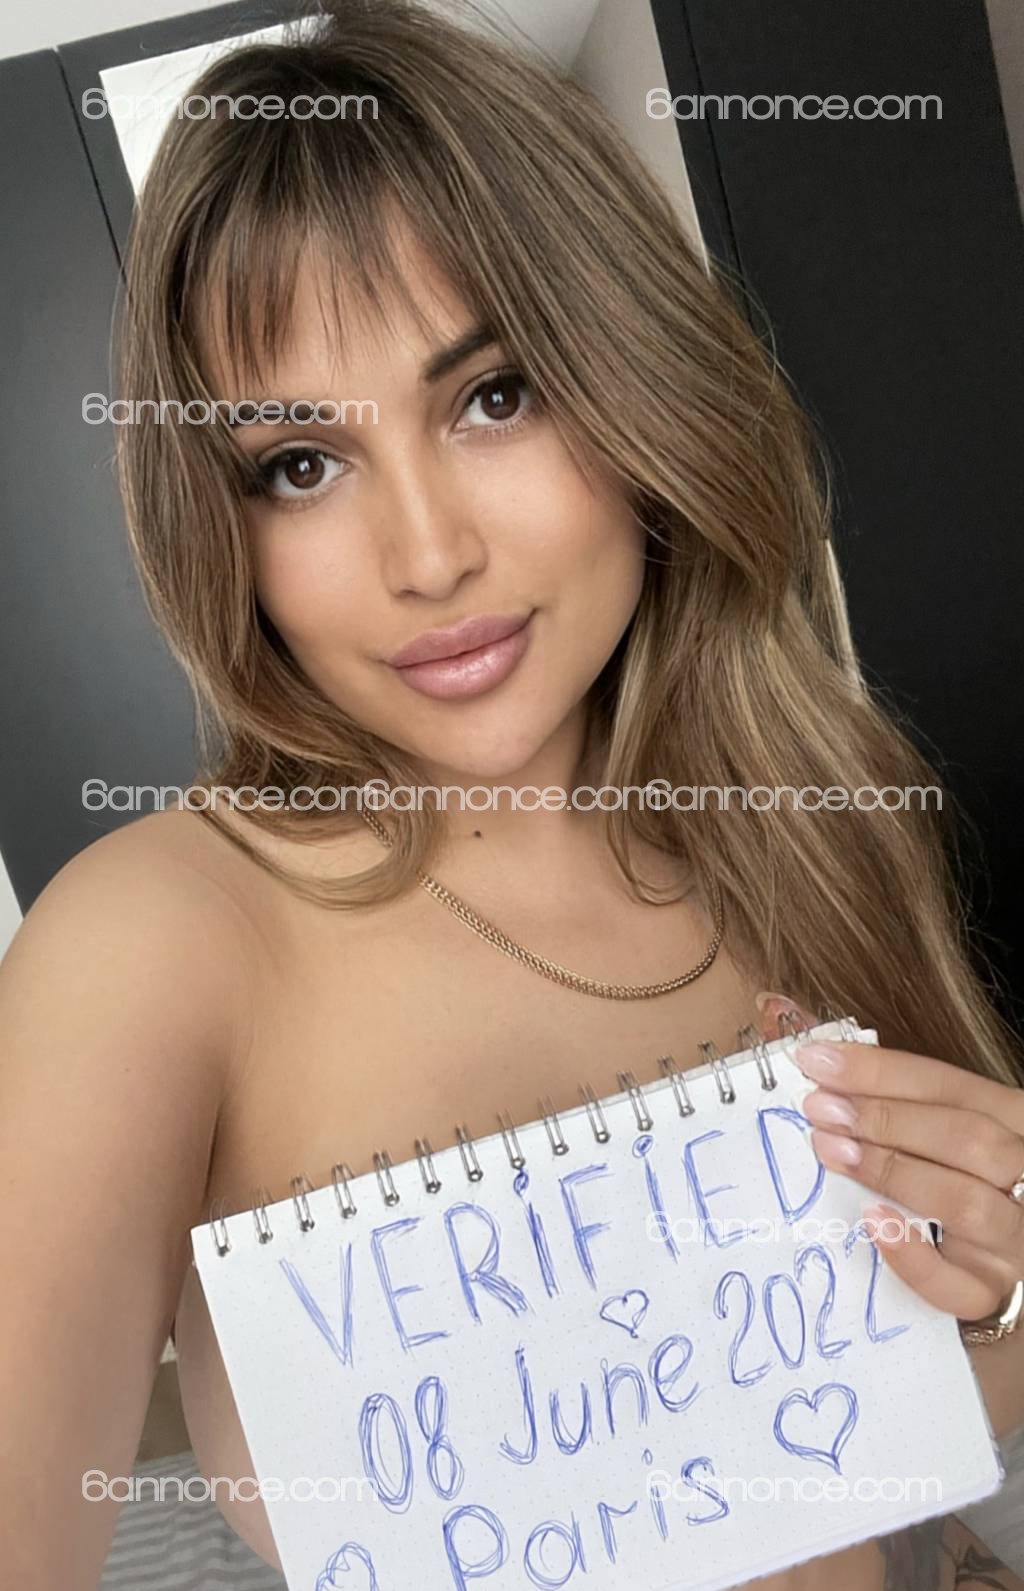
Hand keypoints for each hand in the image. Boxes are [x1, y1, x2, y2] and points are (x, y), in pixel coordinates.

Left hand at [754, 994, 1023, 1326]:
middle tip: (817, 1109)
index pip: (952, 1086)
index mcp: (1018, 1123)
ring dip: (890, 1171)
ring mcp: (1019, 1242)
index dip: (881, 1070)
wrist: (1009, 1269)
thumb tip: (812, 1051)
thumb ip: (902, 1099)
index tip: (814, 1059)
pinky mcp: (1001, 1298)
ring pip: (965, 1202)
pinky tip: (875, 1225)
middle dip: (885, 1118)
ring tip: (830, 1150)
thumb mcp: (952, 1134)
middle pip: (966, 1138)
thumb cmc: (968, 1185)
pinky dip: (915, 1258)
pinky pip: (961, 1288)